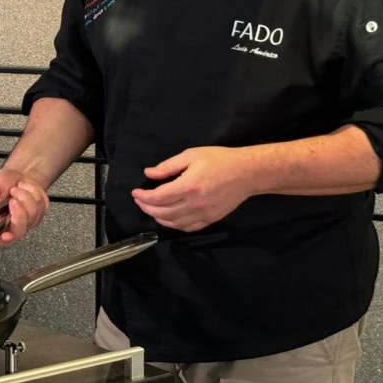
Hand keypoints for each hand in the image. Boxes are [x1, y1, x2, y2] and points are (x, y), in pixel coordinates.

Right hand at [0, 168, 49, 244]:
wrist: (20, 174)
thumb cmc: (4, 182)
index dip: (3, 239)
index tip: (6, 234)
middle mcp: (12, 225)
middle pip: (19, 231)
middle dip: (19, 214)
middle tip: (13, 199)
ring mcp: (28, 221)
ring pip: (32, 215)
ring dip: (25, 196)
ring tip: (17, 188)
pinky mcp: (39, 214)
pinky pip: (41, 206)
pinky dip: (33, 193)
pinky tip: (27, 189)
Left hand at [131, 147, 256, 232]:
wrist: (247, 173)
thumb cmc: (219, 160)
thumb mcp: (191, 155)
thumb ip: (168, 167)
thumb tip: (148, 174)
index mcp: (188, 186)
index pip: (158, 197)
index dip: (143, 197)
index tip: (135, 193)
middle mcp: (194, 204)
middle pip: (162, 212)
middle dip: (146, 207)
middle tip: (140, 200)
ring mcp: (203, 214)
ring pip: (174, 223)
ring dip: (158, 217)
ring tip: (151, 209)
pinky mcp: (210, 219)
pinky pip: (188, 227)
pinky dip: (174, 225)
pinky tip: (169, 219)